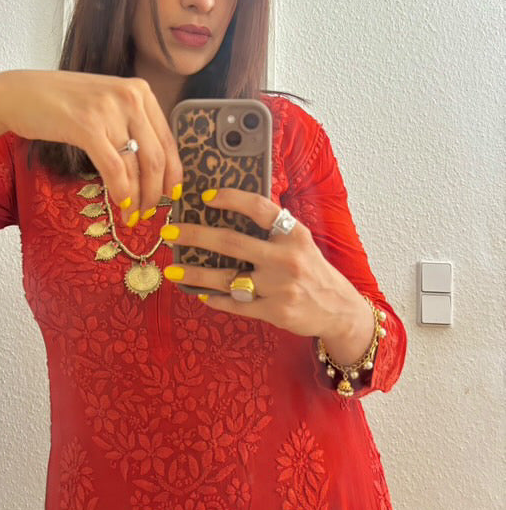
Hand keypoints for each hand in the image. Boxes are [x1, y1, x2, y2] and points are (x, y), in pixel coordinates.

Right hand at [0, 70, 182, 220]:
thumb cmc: (63, 104)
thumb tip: (154, 168)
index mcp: (140, 91)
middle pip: (156, 157)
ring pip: (137, 166)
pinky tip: (120, 205)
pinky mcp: (87, 126)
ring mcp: (109, 110)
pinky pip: (114, 168)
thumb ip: (132, 124)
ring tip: (132, 215)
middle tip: (149, 211)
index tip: (170, 195)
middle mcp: (130, 96)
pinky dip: (121, 191)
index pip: (168, 140)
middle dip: (155, 192)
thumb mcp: (107, 104)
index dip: (173, 173)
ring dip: (137, 198)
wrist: (19, 94)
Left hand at [160, 188, 360, 338]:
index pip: (260, 208)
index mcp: (294, 234)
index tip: (206, 197)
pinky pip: (235, 305)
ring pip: (226, 278)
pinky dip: (214, 298)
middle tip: (170, 232)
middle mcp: (287, 259)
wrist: (338, 310)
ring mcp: (280, 287)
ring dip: (195, 274)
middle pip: (231, 243)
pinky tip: (200, 293)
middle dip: (195, 236)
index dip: (232, 198)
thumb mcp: (300, 242)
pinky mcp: (275, 312)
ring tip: (172, 270)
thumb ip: (273, 229)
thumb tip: (227, 213)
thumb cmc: (312, 270)